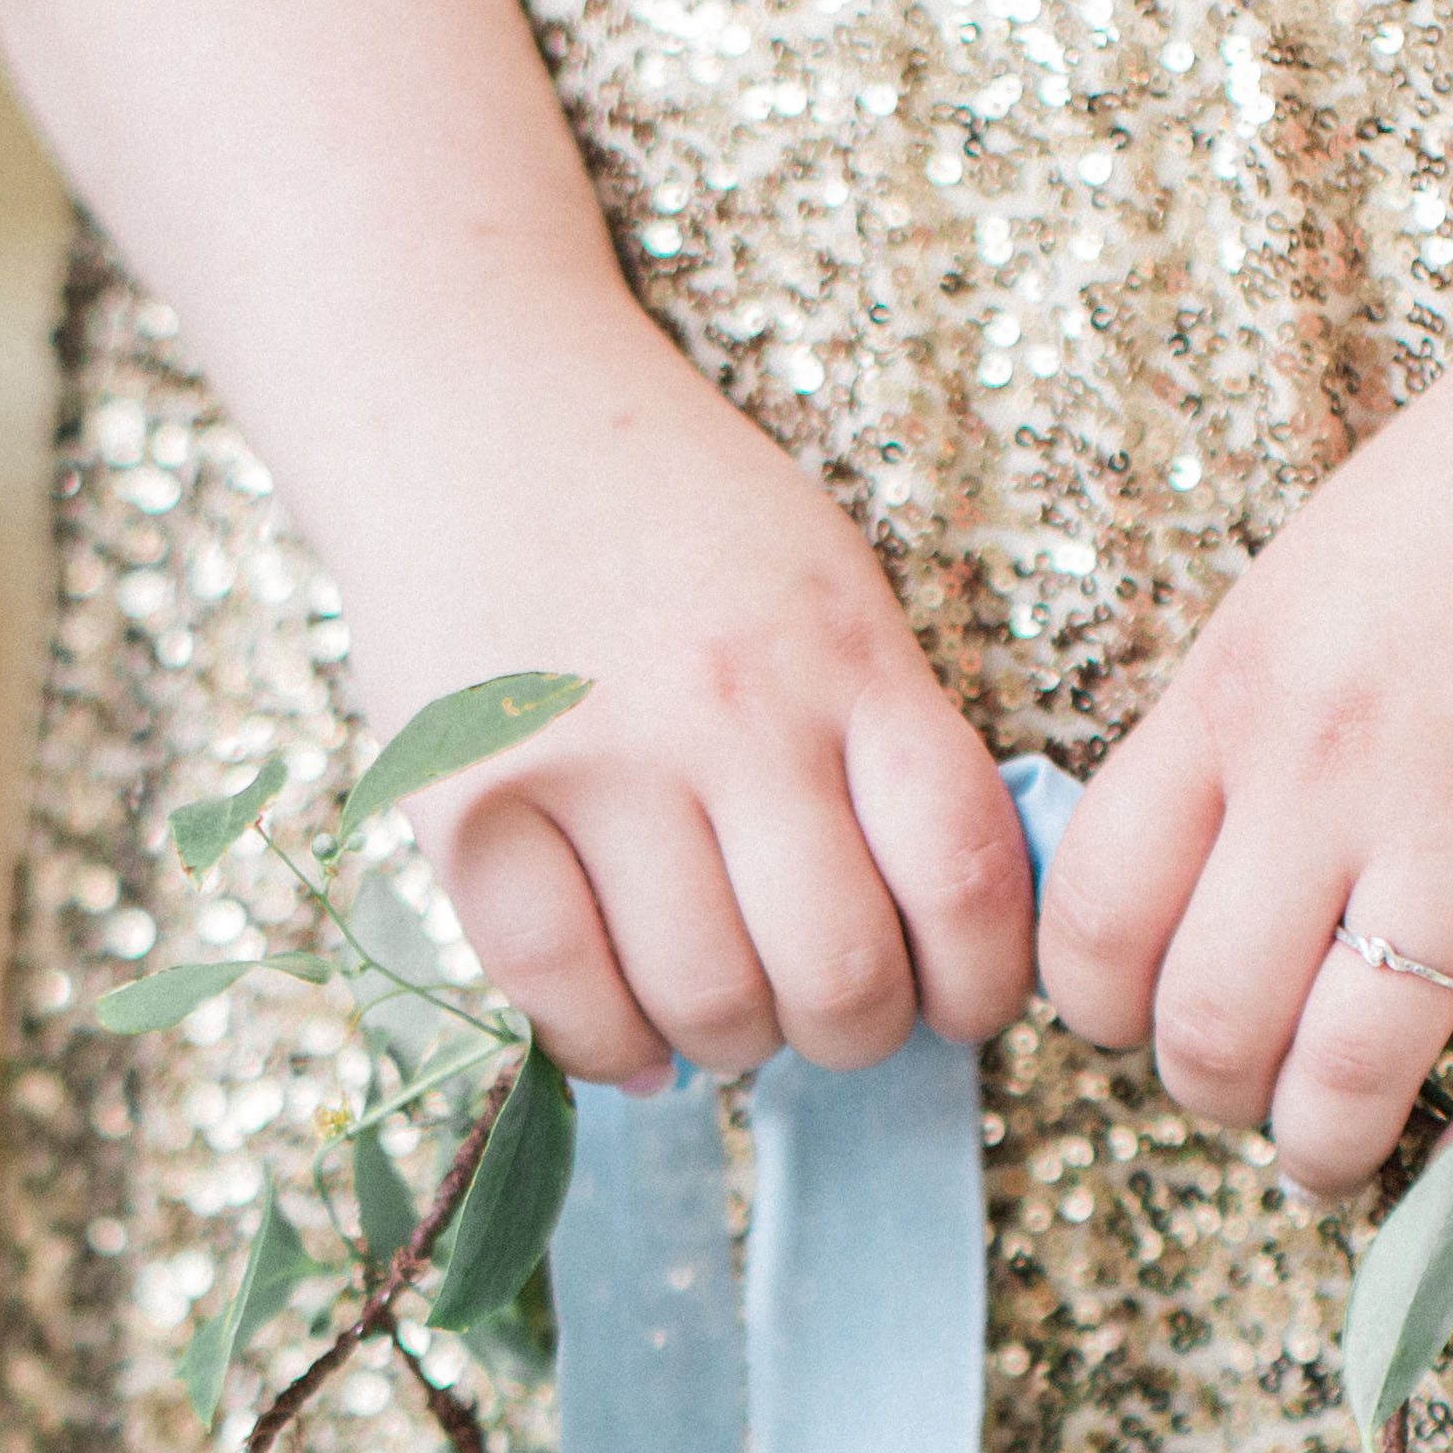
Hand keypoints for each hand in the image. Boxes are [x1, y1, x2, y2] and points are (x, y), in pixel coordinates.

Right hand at [316, 311, 1030, 1088]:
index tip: (958, 1001)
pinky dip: (611, 1048)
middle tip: (827, 1014)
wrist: (473, 404)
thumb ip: (883, 741)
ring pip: (706, 1002)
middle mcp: (733, 711)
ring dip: (733, 1045)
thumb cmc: (668, 514)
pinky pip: (561, 995)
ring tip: (724, 1011)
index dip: (982, 986)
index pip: (967, 876)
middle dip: (853, 1034)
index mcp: (847, 654)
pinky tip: (630, 1032)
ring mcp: (595, 763)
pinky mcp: (470, 807)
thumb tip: (928, 950)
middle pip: (838, 974)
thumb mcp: (825, 587)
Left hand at [1043, 278, 1452, 1201]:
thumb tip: (1162, 916)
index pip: (1094, 928)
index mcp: (1232, 705)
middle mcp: (1335, 779)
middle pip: (1208, 1027)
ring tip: (1330, 1152)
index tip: (1134, 1021)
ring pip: (1348, 1077)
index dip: (1098, 1012)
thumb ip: (1219, 756)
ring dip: (1323, 1149)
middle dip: (1207, 1094)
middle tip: (1243, 1091)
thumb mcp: (1287, 603)